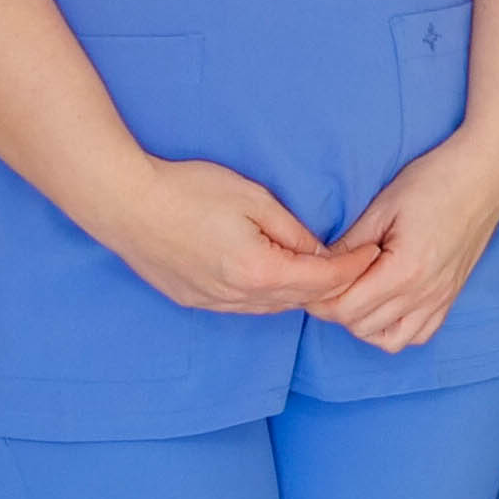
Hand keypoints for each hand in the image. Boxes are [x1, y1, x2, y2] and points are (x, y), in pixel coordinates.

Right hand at [94, 157, 367, 316]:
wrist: (126, 204)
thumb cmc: (190, 191)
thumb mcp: (254, 199)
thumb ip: (292, 230)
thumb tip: (319, 251)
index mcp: (256, 271)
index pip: (319, 281)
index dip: (351, 268)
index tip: (373, 254)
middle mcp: (235, 297)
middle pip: (298, 300)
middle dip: (331, 286)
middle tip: (358, 266)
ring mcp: (211, 302)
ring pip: (270, 308)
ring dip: (298, 294)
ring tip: (324, 273)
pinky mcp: (193, 299)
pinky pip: (243, 306)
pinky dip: (268, 296)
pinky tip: (276, 278)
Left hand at [320, 129, 498, 352]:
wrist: (486, 173)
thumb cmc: (435, 181)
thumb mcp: (383, 207)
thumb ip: (349, 244)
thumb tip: (319, 267)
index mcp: (404, 270)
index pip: (346, 309)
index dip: (320, 298)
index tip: (312, 279)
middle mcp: (424, 294)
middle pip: (362, 327)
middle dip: (337, 309)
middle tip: (329, 281)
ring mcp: (441, 298)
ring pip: (389, 340)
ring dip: (365, 324)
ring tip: (358, 293)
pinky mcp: (451, 296)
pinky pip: (419, 335)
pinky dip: (397, 329)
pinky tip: (387, 304)